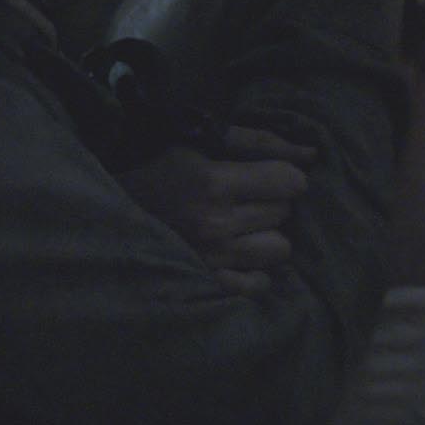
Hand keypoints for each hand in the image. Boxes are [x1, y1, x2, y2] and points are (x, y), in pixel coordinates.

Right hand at [119, 125, 317, 293]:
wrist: (112, 201)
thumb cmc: (162, 161)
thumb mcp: (206, 140)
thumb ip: (261, 143)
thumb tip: (313, 154)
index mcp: (214, 183)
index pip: (291, 183)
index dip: (284, 175)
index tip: (269, 174)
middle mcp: (215, 224)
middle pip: (284, 213)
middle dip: (273, 201)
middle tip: (247, 197)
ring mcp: (211, 258)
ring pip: (279, 248)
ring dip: (267, 234)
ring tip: (243, 225)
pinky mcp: (206, 281)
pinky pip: (258, 284)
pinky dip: (255, 270)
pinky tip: (240, 253)